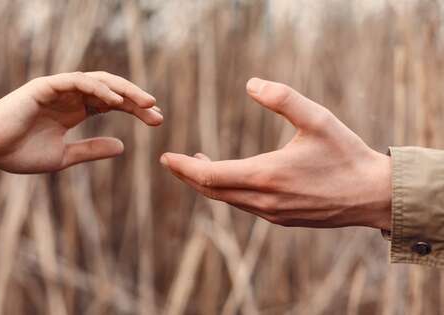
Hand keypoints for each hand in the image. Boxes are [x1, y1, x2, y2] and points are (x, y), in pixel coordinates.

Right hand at [0, 71, 161, 172]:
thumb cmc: (19, 153)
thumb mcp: (64, 156)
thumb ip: (91, 150)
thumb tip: (123, 147)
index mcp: (74, 111)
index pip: (112, 104)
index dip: (135, 110)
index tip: (157, 121)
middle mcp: (70, 96)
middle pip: (111, 91)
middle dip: (136, 100)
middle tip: (158, 112)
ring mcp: (58, 89)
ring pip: (99, 82)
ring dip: (123, 91)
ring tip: (146, 103)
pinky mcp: (46, 86)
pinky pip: (78, 82)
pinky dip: (98, 88)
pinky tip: (116, 101)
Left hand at [160, 78, 391, 229]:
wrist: (372, 195)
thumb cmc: (345, 154)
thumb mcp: (317, 118)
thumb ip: (283, 98)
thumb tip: (251, 83)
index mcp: (266, 176)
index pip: (210, 176)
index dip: (184, 167)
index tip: (166, 157)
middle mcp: (263, 200)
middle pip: (212, 192)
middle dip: (188, 176)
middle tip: (171, 162)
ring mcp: (271, 213)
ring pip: (227, 200)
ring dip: (208, 184)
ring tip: (196, 165)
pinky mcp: (281, 219)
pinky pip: (243, 206)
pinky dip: (228, 192)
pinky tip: (230, 179)